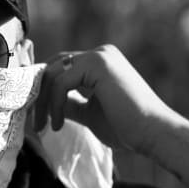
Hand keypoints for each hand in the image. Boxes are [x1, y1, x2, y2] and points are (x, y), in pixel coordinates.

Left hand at [33, 44, 176, 154]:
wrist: (153, 133)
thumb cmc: (127, 128)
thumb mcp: (89, 113)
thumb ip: (69, 104)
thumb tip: (45, 102)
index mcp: (100, 63)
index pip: (61, 68)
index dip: (44, 89)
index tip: (36, 114)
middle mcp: (99, 53)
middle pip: (53, 68)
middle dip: (39, 95)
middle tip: (35, 123)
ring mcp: (99, 56)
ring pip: (52, 74)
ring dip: (43, 103)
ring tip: (44, 127)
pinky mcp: (97, 64)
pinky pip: (60, 83)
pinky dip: (54, 105)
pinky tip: (58, 124)